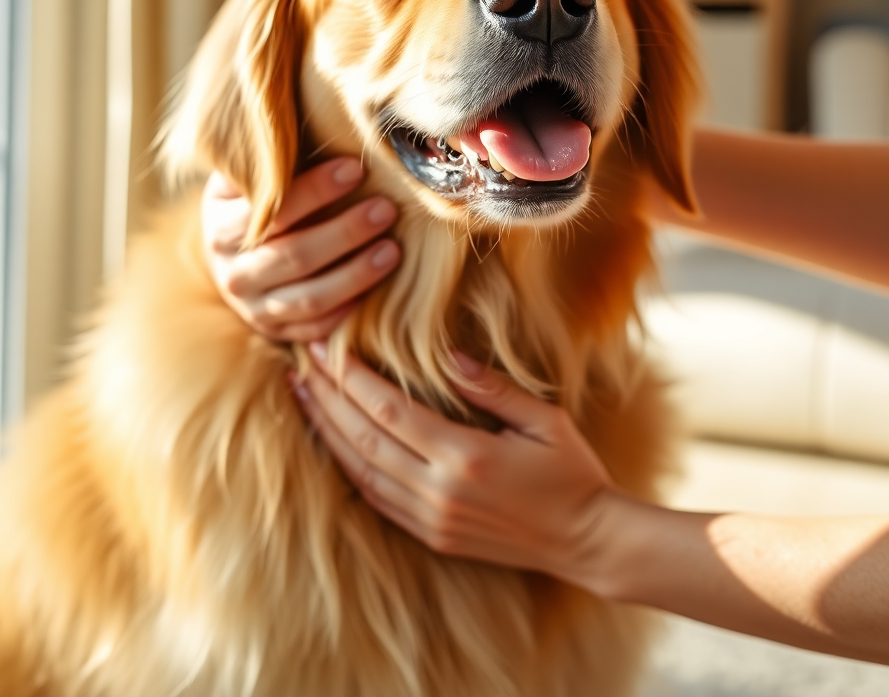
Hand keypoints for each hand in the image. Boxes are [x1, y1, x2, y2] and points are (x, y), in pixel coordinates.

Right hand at [202, 158, 400, 341]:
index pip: (271, 209)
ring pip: (307, 298)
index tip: (356, 169)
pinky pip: (314, 330)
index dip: (315, 189)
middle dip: (345, 233)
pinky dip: (346, 313)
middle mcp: (231, 270)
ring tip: (392, 250)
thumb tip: (318, 114)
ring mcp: (252, 307)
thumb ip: (275, 156)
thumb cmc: (260, 198)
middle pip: (292, 256)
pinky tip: (377, 293)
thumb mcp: (255, 173)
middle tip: (387, 209)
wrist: (234, 251)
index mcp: (221, 222)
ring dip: (355, 275)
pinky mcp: (275, 331)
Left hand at [292, 345, 625, 594]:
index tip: (327, 347)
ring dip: (328, 432)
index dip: (351, 379)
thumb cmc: (572, 472)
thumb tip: (447, 353)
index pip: (389, 410)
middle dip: (327, 398)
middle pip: (364, 438)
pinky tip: (334, 443)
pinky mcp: (432, 536)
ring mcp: (432, 519)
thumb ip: (492, 387)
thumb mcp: (544, 419)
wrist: (587, 540)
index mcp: (465, 457)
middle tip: (300, 362)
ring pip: (361, 471)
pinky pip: (377, 499)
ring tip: (304, 396)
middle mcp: (438, 491)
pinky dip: (349, 468)